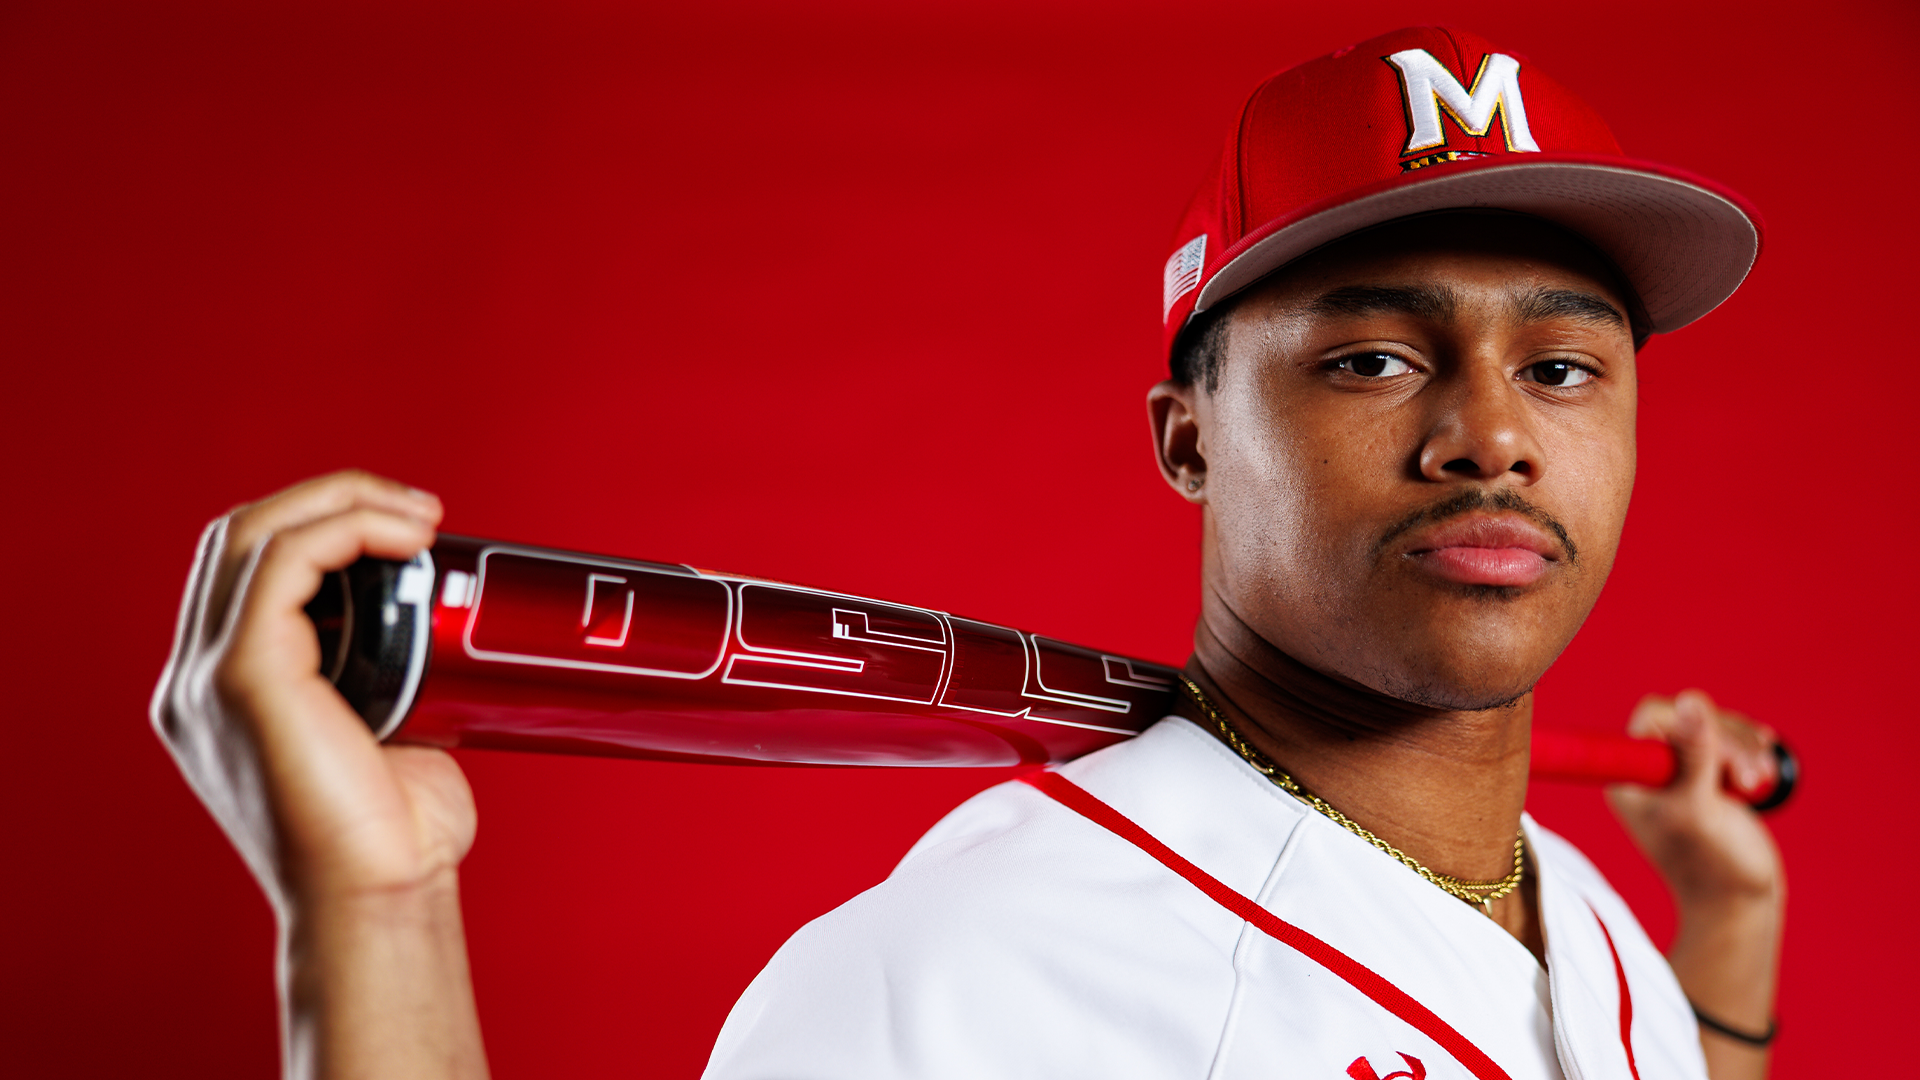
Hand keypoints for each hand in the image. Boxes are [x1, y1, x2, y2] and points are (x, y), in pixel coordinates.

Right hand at [154, 470, 490, 1078]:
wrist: (380, 897)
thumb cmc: (394, 834)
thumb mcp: (382, 731)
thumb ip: (384, 679)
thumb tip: (442, 631)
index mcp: (219, 689)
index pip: (247, 565)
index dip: (321, 521)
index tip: (411, 525)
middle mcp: (194, 677)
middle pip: (240, 534)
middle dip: (333, 497)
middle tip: (423, 509)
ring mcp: (207, 677)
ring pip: (254, 534)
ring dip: (343, 500)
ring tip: (421, 513)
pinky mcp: (243, 678)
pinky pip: (282, 566)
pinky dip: (342, 528)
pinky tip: (400, 535)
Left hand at [1604, 690, 1782, 907]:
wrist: (1738, 907)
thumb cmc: (1712, 867)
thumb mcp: (1700, 808)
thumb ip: (1694, 755)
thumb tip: (1690, 699)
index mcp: (1630, 777)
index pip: (1654, 716)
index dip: (1692, 726)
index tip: (1719, 762)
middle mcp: (1651, 771)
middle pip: (1690, 718)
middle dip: (1727, 742)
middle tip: (1746, 781)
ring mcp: (1683, 773)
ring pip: (1715, 727)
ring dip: (1743, 749)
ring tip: (1756, 784)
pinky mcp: (1712, 778)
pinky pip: (1731, 742)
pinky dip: (1750, 750)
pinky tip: (1764, 761)